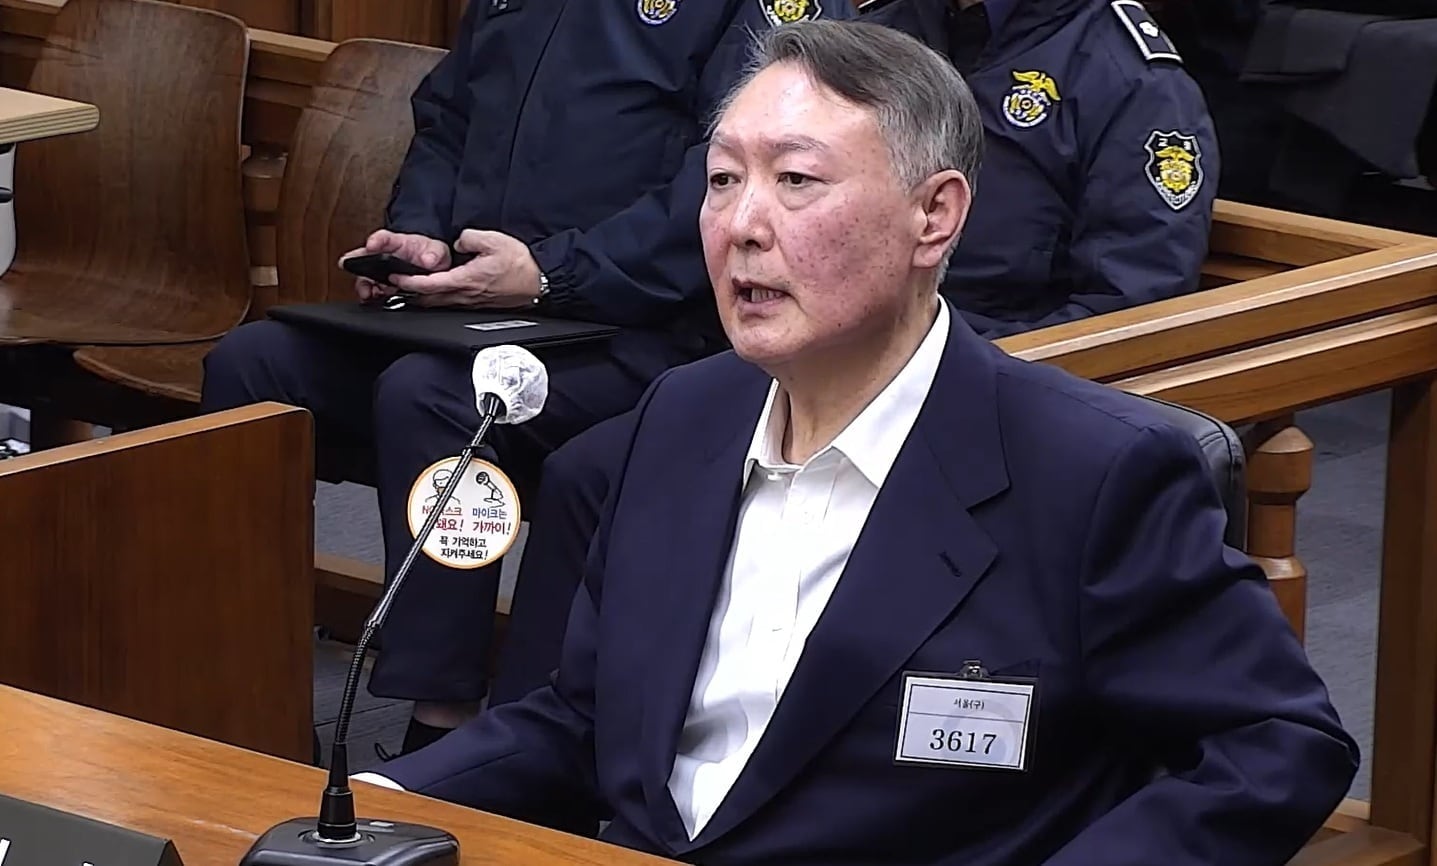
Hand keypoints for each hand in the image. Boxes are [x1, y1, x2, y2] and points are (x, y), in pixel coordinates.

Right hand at [340, 230, 451, 301]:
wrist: (432, 267)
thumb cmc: (429, 254)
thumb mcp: (437, 251)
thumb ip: (435, 254)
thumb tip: (429, 260)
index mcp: (396, 243)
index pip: (383, 237)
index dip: (376, 240)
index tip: (371, 245)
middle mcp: (383, 256)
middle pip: (364, 256)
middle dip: (356, 261)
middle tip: (352, 267)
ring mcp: (381, 272)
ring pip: (365, 276)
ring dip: (364, 284)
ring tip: (366, 292)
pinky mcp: (383, 286)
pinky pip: (372, 291)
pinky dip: (371, 296)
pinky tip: (373, 299)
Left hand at [391, 229, 541, 309]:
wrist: (540, 282)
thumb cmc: (520, 264)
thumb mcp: (493, 240)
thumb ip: (468, 238)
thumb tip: (459, 241)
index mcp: (465, 280)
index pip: (428, 284)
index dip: (408, 281)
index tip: (395, 276)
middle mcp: (466, 295)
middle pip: (430, 299)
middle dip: (410, 293)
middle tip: (397, 285)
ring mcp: (473, 302)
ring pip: (440, 303)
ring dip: (424, 297)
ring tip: (412, 288)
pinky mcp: (480, 304)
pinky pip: (454, 303)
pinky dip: (440, 298)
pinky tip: (439, 292)